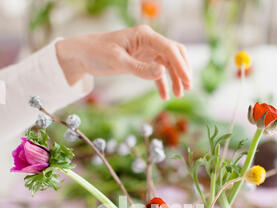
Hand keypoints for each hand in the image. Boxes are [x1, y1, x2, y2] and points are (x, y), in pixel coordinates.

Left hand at [56, 25, 191, 99]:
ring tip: (179, 94)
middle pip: (174, 53)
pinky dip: (162, 83)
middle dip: (182, 70)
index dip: (181, 66)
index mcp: (144, 35)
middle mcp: (148, 41)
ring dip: (175, 78)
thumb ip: (140, 69)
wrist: (83, 54)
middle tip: (188, 87)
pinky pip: (157, 71)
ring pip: (168, 63)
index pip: (170, 49)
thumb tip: (162, 73)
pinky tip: (164, 96)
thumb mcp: (118, 62)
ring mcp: (146, 50)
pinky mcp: (141, 60)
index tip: (188, 82)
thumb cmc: (97, 53)